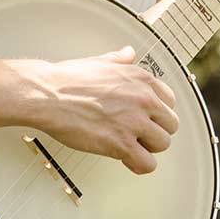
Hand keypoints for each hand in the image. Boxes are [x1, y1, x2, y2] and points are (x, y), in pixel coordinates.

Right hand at [32, 45, 178, 174]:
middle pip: (170, 124)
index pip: (170, 100)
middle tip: (137, 134)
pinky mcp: (122, 144)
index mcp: (141, 79)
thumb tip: (128, 53)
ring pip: (162, 144)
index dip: (156, 112)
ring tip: (129, 146)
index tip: (146, 118)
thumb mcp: (101, 61)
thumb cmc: (69, 79)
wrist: (48, 95)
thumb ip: (120, 60)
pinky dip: (138, 165)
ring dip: (147, 148)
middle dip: (155, 131)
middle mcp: (144, 99)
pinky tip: (126, 160)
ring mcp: (134, 122)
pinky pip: (147, 164)